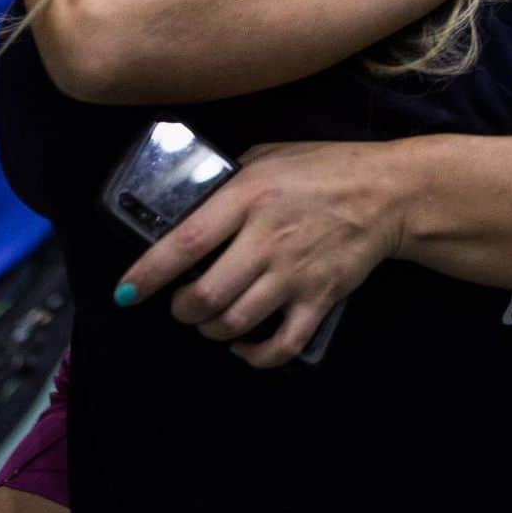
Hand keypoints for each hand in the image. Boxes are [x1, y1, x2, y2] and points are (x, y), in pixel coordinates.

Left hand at [115, 140, 404, 367]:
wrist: (385, 192)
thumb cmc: (322, 168)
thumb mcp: (268, 156)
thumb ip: (228, 183)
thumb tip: (188, 206)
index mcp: (249, 197)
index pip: (187, 242)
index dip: (149, 273)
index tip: (126, 291)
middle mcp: (268, 239)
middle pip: (207, 295)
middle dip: (182, 310)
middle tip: (180, 305)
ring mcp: (295, 273)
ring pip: (236, 322)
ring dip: (211, 331)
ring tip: (208, 321)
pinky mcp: (320, 299)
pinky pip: (281, 345)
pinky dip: (255, 356)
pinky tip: (244, 346)